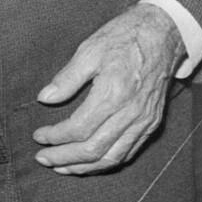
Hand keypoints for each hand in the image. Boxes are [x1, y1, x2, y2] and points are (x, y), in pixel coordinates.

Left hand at [32, 3, 184, 174]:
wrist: (162, 34)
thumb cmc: (124, 37)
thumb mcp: (89, 49)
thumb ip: (66, 78)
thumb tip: (44, 98)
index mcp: (113, 93)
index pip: (78, 129)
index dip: (55, 136)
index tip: (39, 136)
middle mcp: (130, 113)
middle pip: (93, 150)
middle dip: (64, 158)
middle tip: (42, 158)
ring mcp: (143, 121)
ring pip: (111, 158)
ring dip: (83, 167)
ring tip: (61, 167)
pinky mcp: (151, 124)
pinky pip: (128, 153)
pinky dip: (105, 162)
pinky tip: (89, 162)